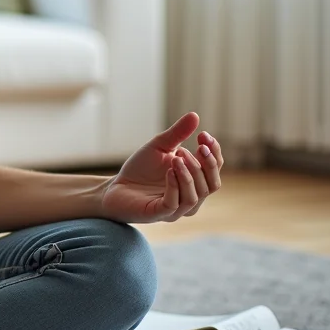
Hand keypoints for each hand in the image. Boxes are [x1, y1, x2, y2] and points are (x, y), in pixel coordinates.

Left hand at [98, 112, 223, 223]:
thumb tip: (194, 115)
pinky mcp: (159, 214)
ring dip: (189, 174)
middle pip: (212, 185)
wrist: (115, 186)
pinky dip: (174, 186)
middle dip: (206, 165)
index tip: (203, 135)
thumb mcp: (159, 147)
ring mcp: (176, 209)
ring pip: (195, 196)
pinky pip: (174, 204)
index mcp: (195, 181)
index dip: (214, 153)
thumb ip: (177, 134)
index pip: (215, 170)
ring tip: (177, 156)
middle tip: (195, 147)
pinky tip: (169, 170)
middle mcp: (190, 198)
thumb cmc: (140, 169)